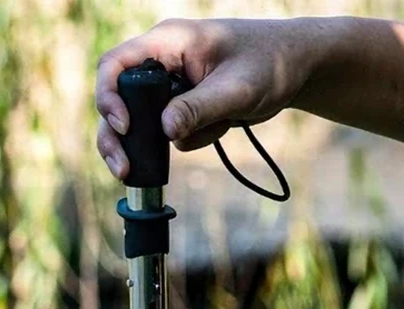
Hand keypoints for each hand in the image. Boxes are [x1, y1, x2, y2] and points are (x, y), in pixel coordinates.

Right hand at [95, 18, 319, 179]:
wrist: (294, 68)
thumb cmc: (270, 63)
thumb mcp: (236, 88)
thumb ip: (199, 108)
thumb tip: (165, 131)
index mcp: (168, 42)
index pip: (115, 65)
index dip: (109, 98)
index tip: (124, 128)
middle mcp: (162, 62)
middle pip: (118, 102)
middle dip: (119, 137)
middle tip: (123, 170)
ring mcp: (171, 86)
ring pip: (145, 124)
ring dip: (172, 141)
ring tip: (213, 131)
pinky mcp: (183, 107)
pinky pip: (173, 134)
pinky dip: (196, 139)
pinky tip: (223, 125)